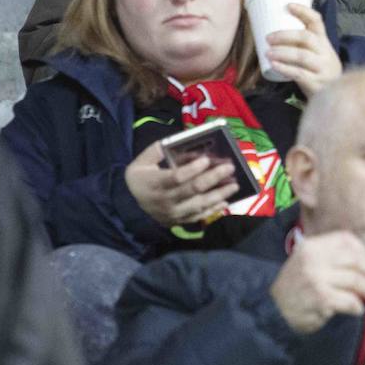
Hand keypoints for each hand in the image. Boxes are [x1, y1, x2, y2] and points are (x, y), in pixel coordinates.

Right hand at [124, 140, 239, 226]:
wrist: (130, 205)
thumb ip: (159, 150)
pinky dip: (213, 209)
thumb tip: (182, 143)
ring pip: (199, 205)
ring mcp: (172, 213)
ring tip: (235, 185)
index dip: (192, 169)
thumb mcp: (142, 161)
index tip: (207, 159)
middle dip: (213, 178)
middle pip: (192, 190)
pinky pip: (198, 216)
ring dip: (219, 195)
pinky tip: (226, 200)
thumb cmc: (140, 177)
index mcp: (154, 183)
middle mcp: (164, 200)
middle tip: (230, 167)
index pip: (176, 177)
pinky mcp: (178, 221)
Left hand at [266, 3, 342, 97]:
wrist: (336, 94)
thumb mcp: (316, 54)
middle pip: (306, 38)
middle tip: (268, 38)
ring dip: (282, 52)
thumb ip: (300, 44)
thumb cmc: (318, 70)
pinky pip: (300, 74)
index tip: (288, 5)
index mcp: (323, 41)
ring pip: (302, 56)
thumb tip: (270, 33)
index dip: (303, 11)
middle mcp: (325, 52)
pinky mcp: (317, 83)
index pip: (317, 21)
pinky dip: (285, 68)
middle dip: (285, 35)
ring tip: (267, 52)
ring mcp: (322, 68)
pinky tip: (273, 65)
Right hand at [270, 231, 364, 334]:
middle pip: (355, 261)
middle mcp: (314, 259)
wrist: (271, 309)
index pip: (346, 240)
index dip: (362, 251)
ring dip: (363, 292)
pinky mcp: (321, 299)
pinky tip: (355, 309)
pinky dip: (357, 307)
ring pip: (355, 281)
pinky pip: (350, 300)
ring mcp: (318, 278)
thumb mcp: (307, 261)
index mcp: (312, 246)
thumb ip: (332, 255)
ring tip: (362, 298)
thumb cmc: (295, 286)